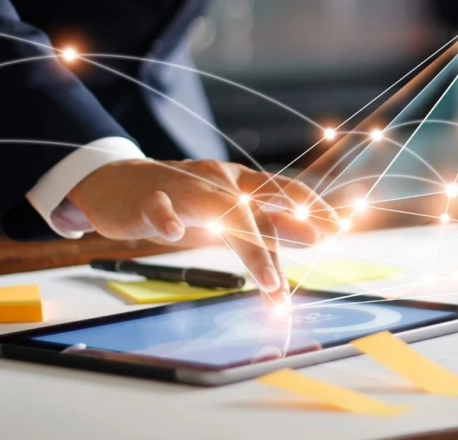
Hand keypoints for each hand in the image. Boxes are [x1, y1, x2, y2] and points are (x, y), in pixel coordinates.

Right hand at [67, 159, 339, 302]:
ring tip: (268, 278)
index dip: (312, 206)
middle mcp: (218, 180)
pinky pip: (158, 207)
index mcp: (239, 182)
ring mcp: (183, 186)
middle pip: (257, 209)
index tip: (340, 227)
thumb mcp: (231, 212)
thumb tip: (317, 236)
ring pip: (219, 209)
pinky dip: (166, 218)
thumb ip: (270, 224)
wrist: (117, 184)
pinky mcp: (146, 199)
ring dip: (248, 244)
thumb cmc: (182, 201)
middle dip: (286, 234)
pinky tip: (172, 232)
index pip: (283, 190)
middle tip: (315, 256)